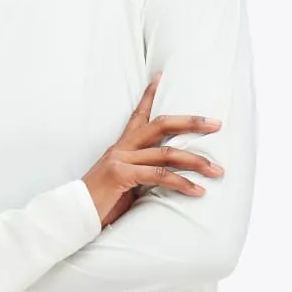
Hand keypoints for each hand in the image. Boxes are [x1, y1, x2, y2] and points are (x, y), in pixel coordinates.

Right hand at [82, 72, 223, 227]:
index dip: (150, 95)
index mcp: (121, 146)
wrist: (74, 215)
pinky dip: (181, 183)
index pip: (138, 114)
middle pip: (161, 124)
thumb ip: (143, 173)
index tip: (160, 76)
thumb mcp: (125, 183)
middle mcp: (122, 147)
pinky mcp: (121, 175)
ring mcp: (121, 159)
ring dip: (196, 161)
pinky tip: (198, 190)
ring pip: (166, 152)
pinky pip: (158, 175)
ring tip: (216, 170)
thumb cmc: (101, 203)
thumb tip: (169, 175)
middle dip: (192, 122)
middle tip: (217, 124)